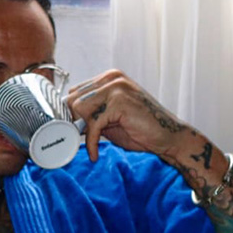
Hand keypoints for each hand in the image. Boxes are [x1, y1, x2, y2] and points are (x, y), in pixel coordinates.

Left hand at [63, 69, 193, 162]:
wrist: (168, 137)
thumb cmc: (140, 129)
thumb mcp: (109, 119)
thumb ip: (90, 115)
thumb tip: (65, 122)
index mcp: (109, 78)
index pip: (75, 92)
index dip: (71, 114)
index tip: (72, 132)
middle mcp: (112, 78)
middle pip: (74, 99)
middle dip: (74, 122)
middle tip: (78, 141)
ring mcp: (116, 87)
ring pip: (80, 108)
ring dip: (82, 132)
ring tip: (90, 146)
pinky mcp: (119, 103)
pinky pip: (93, 124)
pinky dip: (91, 143)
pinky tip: (95, 153)